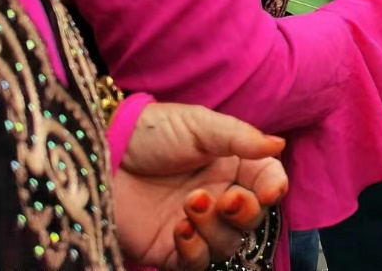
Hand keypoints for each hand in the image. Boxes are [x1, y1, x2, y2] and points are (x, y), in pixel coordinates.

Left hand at [114, 103, 287, 270]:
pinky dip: (194, 253)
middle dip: (244, 212)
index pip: (268, 182)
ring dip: (215, 229)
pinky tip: (179, 230)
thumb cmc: (154, 131)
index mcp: (234, 165)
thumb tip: (279, 144)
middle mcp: (220, 196)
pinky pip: (196, 264)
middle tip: (225, 199)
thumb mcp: (200, 125)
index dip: (273, 189)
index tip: (269, 192)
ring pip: (228, 244)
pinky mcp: (170, 249)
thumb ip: (240, 137)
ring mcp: (196, 226)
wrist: (103, 153)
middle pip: (252, 219)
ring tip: (191, 205)